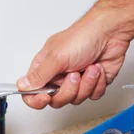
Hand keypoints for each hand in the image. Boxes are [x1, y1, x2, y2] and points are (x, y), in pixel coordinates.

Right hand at [16, 19, 130, 109]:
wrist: (111, 33)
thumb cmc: (84, 36)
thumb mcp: (56, 56)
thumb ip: (39, 75)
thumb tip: (22, 85)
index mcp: (45, 67)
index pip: (32, 92)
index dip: (36, 100)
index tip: (46, 97)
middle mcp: (59, 76)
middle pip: (56, 100)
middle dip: (69, 90)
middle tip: (74, 75)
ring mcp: (76, 81)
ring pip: (76, 100)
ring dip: (86, 84)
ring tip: (90, 67)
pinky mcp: (92, 84)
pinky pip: (92, 96)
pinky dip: (97, 83)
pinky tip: (98, 69)